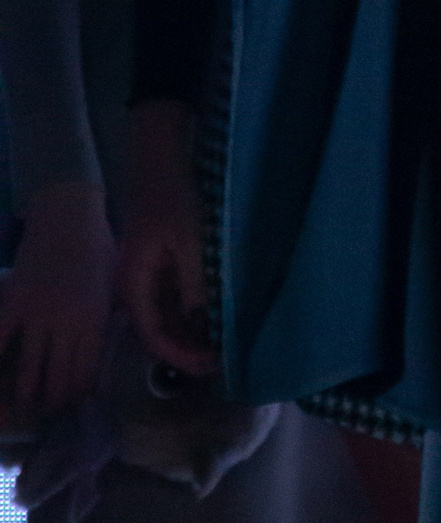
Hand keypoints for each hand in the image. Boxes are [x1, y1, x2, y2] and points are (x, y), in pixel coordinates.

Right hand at [0, 179, 115, 430]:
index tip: (76, 409)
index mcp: (95, 320)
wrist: (69, 213)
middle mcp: (68, 323)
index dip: (80, 393)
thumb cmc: (98, 246)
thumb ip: (109, 316)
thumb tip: (108, 345)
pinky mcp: (14, 300)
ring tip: (22, 408)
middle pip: (58, 375)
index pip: (87, 370)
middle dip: (54, 400)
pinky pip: (0, 337)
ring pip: (30, 366)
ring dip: (26, 391)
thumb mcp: (115, 284)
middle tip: (48, 416)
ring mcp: (38, 313)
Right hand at [120, 98, 218, 376]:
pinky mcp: (159, 263)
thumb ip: (197, 285)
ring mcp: (147, 276)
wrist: (160, 156)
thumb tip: (206, 325)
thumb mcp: (191, 242)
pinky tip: (215, 314)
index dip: (184, 358)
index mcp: (134, 286)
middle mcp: (135, 288)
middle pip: (159, 333)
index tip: (215, 365)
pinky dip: (193, 312)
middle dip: (189, 350)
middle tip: (225, 359)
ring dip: (192, 333)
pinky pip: (173, 299)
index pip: (155, 339)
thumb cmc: (174, 197)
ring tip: (223, 342)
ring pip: (168, 318)